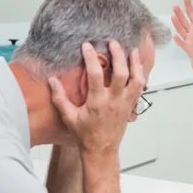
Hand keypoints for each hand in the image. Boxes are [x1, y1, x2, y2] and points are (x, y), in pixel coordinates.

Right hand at [48, 41, 143, 156]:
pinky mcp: (131, 105)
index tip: (87, 45)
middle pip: (122, 74)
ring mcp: (125, 103)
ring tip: (131, 50)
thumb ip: (60, 98)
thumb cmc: (85, 134)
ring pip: (136, 80)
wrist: (102, 149)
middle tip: (113, 43)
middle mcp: (114, 101)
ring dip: (135, 63)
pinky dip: (140, 74)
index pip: (95, 75)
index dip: (91, 58)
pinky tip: (137, 64)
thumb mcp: (69, 117)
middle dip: (118, 56)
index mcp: (97, 102)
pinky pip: (140, 88)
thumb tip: (52, 80)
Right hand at [171, 0, 192, 66]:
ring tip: (173, 16)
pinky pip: (182, 43)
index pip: (191, 13)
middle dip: (179, 13)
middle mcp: (190, 31)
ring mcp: (188, 39)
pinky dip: (178, 40)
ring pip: (181, 30)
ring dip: (177, 24)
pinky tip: (175, 35)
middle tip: (175, 5)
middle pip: (183, 20)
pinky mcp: (187, 47)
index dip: (188, 5)